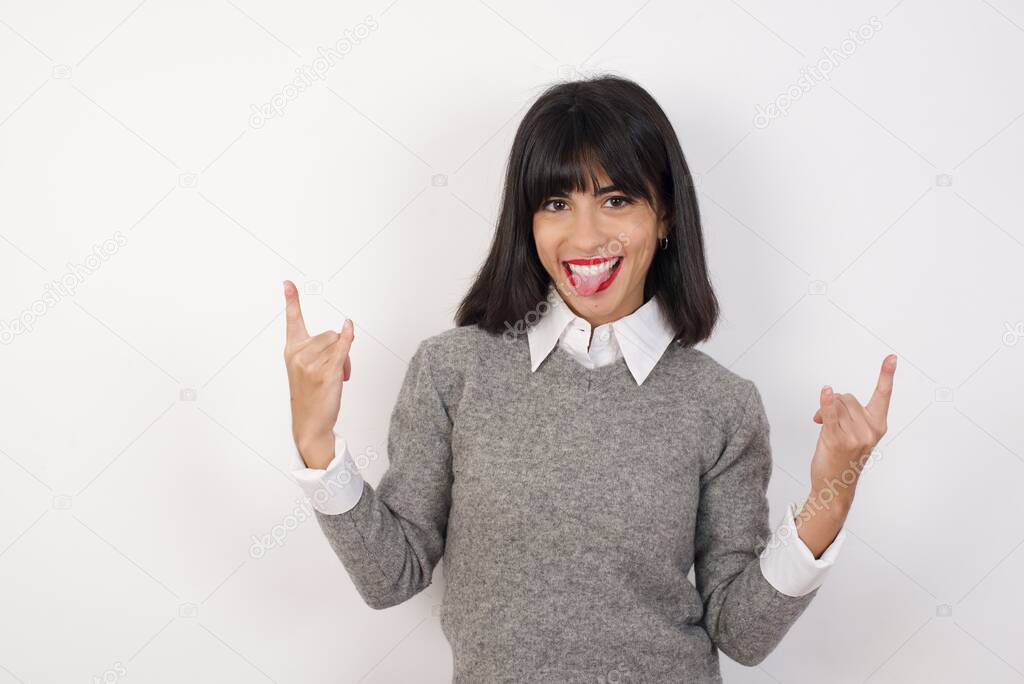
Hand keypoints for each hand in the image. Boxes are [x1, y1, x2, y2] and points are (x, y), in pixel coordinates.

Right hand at [282, 280, 353, 468]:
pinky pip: (342, 348)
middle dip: (337, 347)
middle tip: (334, 368)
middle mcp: (298, 355)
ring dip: (344, 357)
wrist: (309, 423)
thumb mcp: (306, 369)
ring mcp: (311, 365)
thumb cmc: (310, 395)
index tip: (288, 282)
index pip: (292, 320)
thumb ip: (320, 348)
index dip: (291, 300)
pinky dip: (348, 337)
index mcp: (291, 351)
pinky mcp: (326, 373)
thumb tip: (344, 331)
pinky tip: (349, 327)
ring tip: (337, 376)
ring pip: (338, 343)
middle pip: (328, 333)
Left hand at [808, 354, 896, 509]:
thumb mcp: (854, 433)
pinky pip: (830, 414)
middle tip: (828, 421)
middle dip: (834, 403)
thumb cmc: (843, 457)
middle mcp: (870, 430)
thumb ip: (847, 412)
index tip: (891, 358)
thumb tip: (829, 397)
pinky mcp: (837, 440)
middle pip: (848, 397)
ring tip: (823, 427)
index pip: (883, 395)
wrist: (835, 485)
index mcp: (878, 425)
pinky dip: (826, 402)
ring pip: (836, 404)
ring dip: (825, 410)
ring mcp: (855, 436)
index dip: (886, 375)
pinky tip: (825, 392)